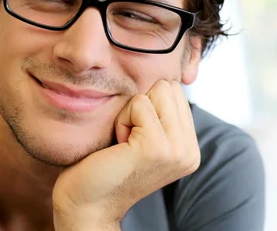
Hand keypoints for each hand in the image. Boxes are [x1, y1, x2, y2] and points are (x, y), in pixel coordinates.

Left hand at [52, 80, 200, 229]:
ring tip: (124, 142)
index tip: (135, 137)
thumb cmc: (106, 164)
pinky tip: (118, 146)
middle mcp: (190, 151)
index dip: (148, 105)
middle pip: (170, 87)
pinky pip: (140, 103)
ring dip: (131, 112)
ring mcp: (177, 151)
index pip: (176, 91)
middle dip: (141, 105)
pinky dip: (122, 119)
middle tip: (128, 139)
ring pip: (157, 91)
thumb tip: (173, 73)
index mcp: (190, 148)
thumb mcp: (145, 133)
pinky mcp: (157, 148)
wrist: (85, 203)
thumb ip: (163, 112)